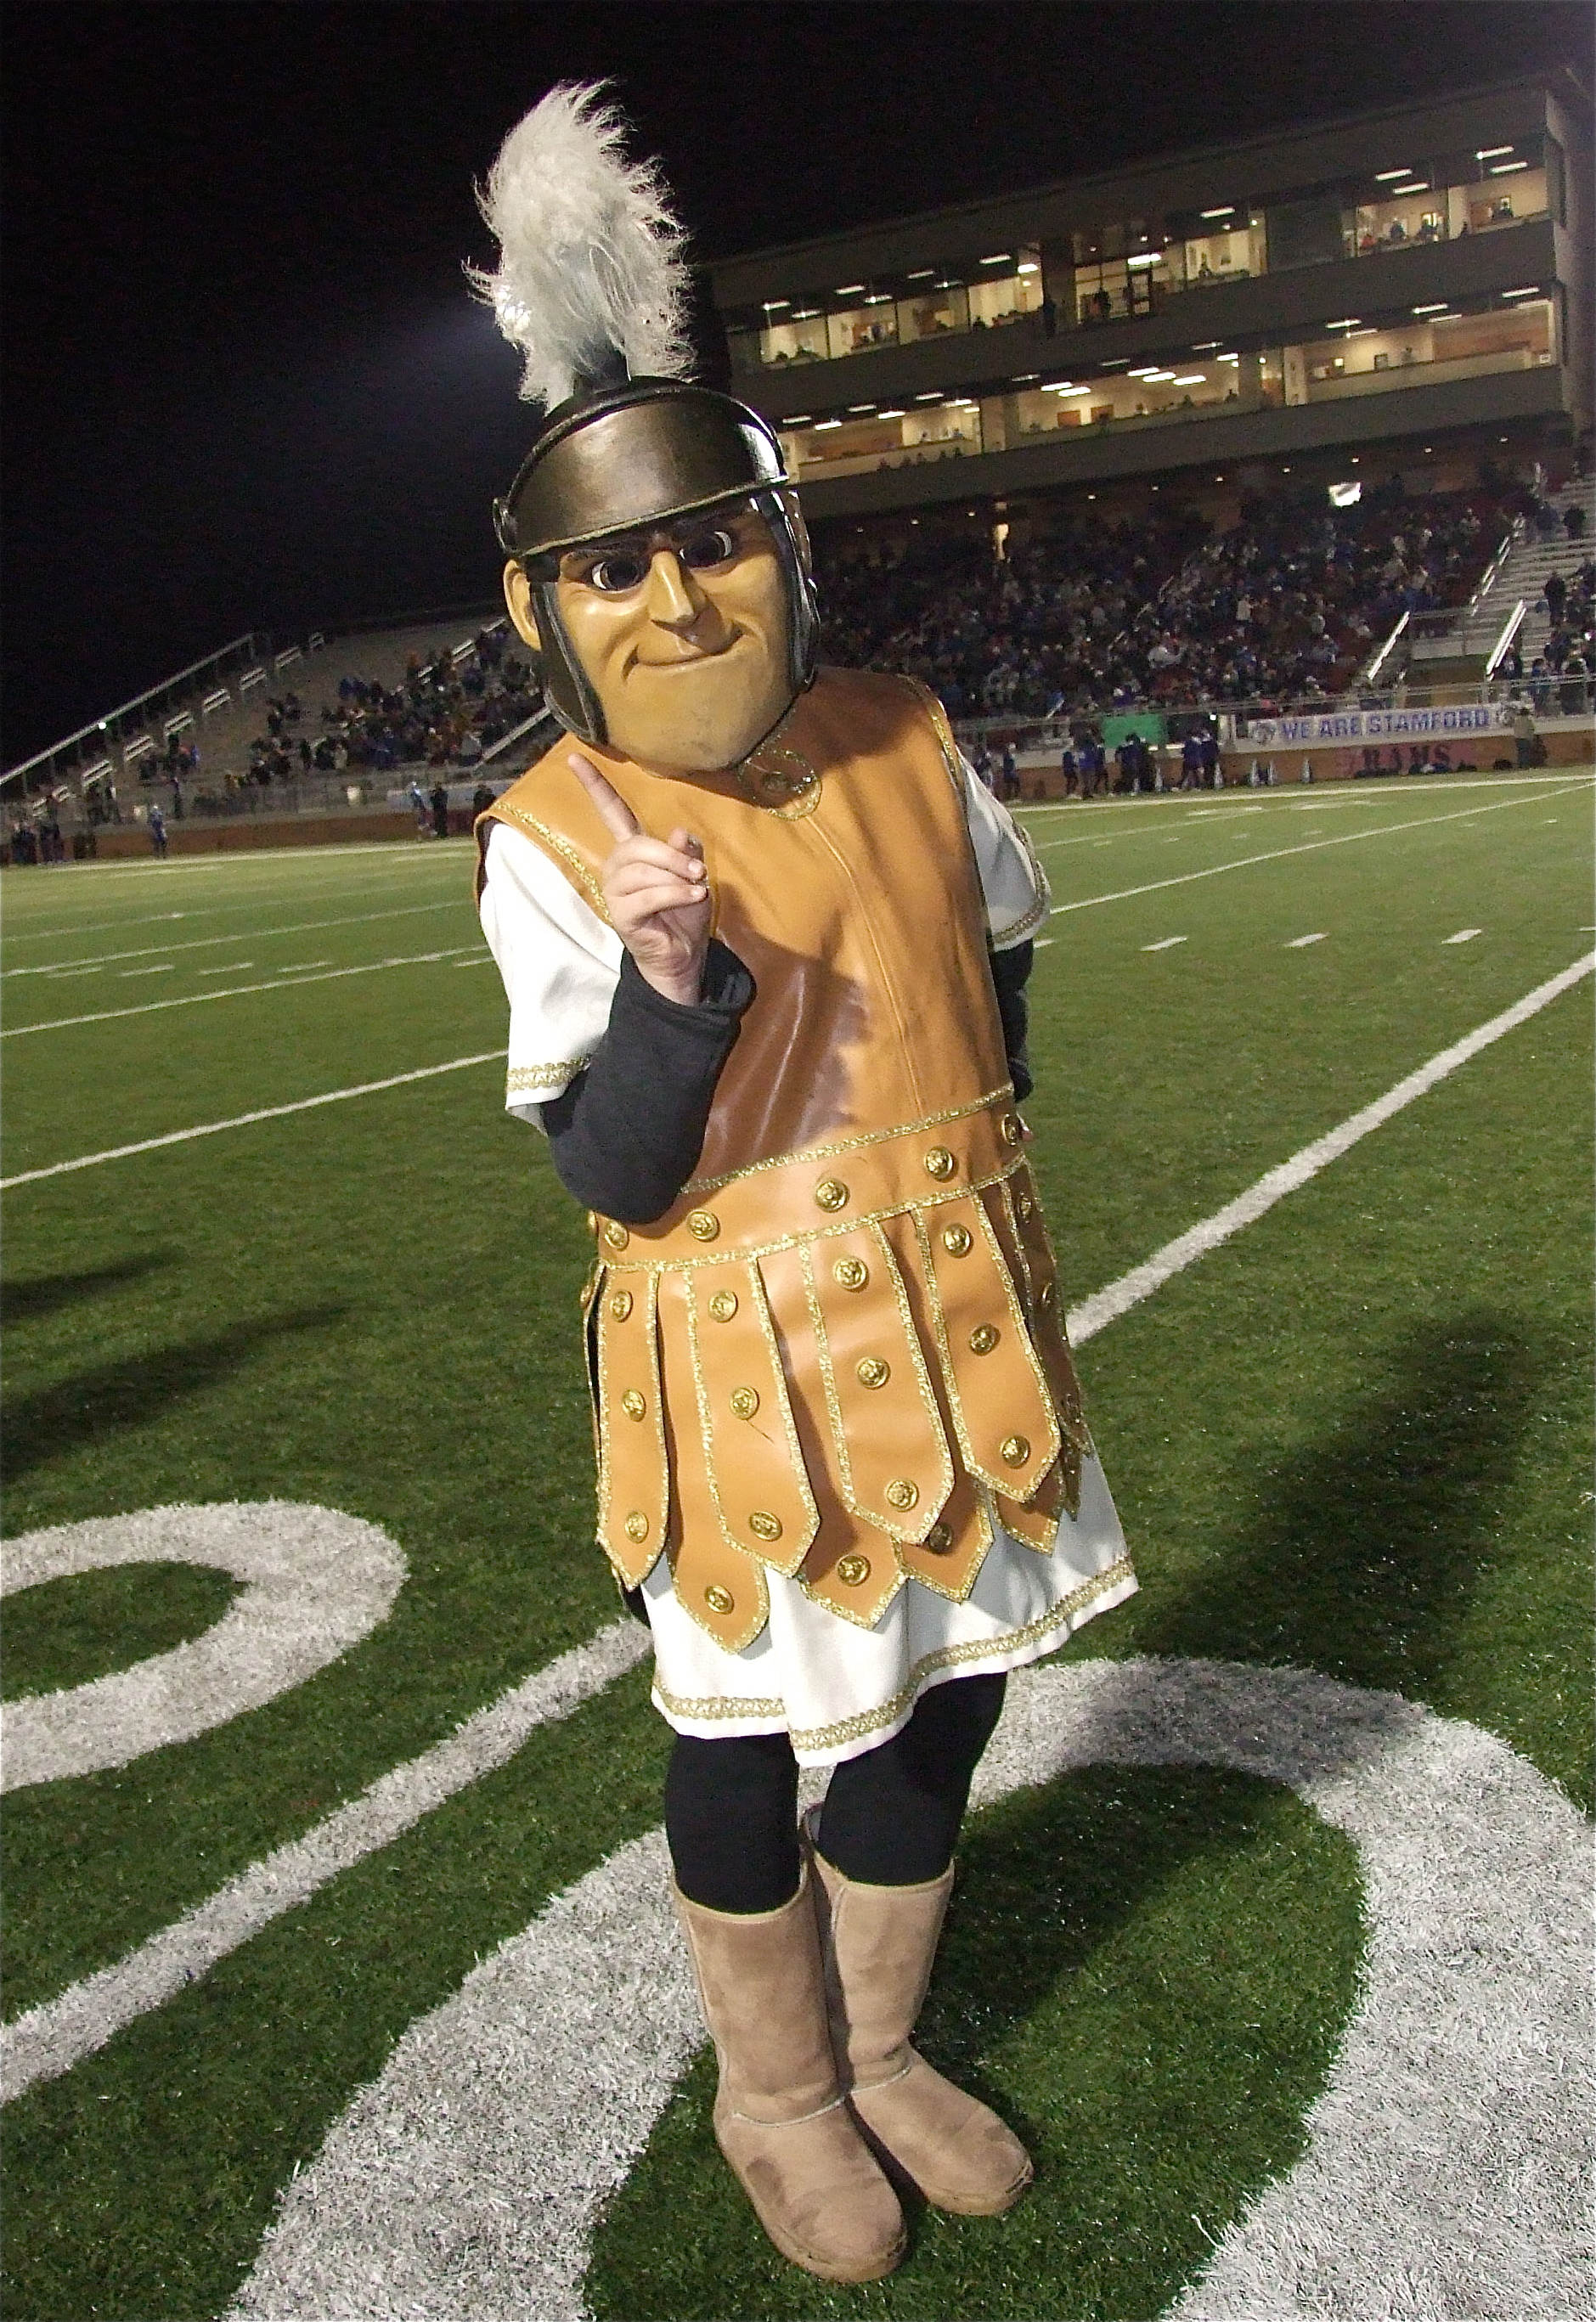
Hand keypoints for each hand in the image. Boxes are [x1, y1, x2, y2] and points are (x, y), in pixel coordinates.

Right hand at [568, 751, 709, 1006]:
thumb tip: (681, 832)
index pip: (612, 811)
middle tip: (699, 870)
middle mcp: (617, 866)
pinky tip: (693, 896)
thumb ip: (687, 851)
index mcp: (632, 850)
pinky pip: (648, 895)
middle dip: (670, 855)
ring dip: (676, 876)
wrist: (682, 954)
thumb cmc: (684, 911)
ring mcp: (616, 891)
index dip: (595, 785)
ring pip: (642, 870)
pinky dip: (675, 893)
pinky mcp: (622, 915)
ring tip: (698, 887)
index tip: (574, 757)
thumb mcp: (692, 873)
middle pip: (636, 844)